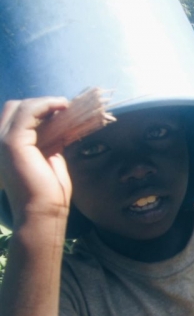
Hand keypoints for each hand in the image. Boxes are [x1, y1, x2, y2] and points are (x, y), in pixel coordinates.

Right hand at [0, 97, 71, 222]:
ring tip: (65, 105)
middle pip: (13, 108)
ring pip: (19, 107)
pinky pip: (28, 113)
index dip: (37, 110)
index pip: (15, 118)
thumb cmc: (48, 193)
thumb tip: (58, 126)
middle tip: (63, 107)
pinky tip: (61, 106)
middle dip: (39, 105)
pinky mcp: (12, 142)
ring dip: (44, 103)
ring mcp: (0, 141)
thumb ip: (48, 142)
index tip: (60, 110)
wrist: (43, 213)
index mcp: (5, 148)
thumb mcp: (49, 159)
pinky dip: (46, 105)